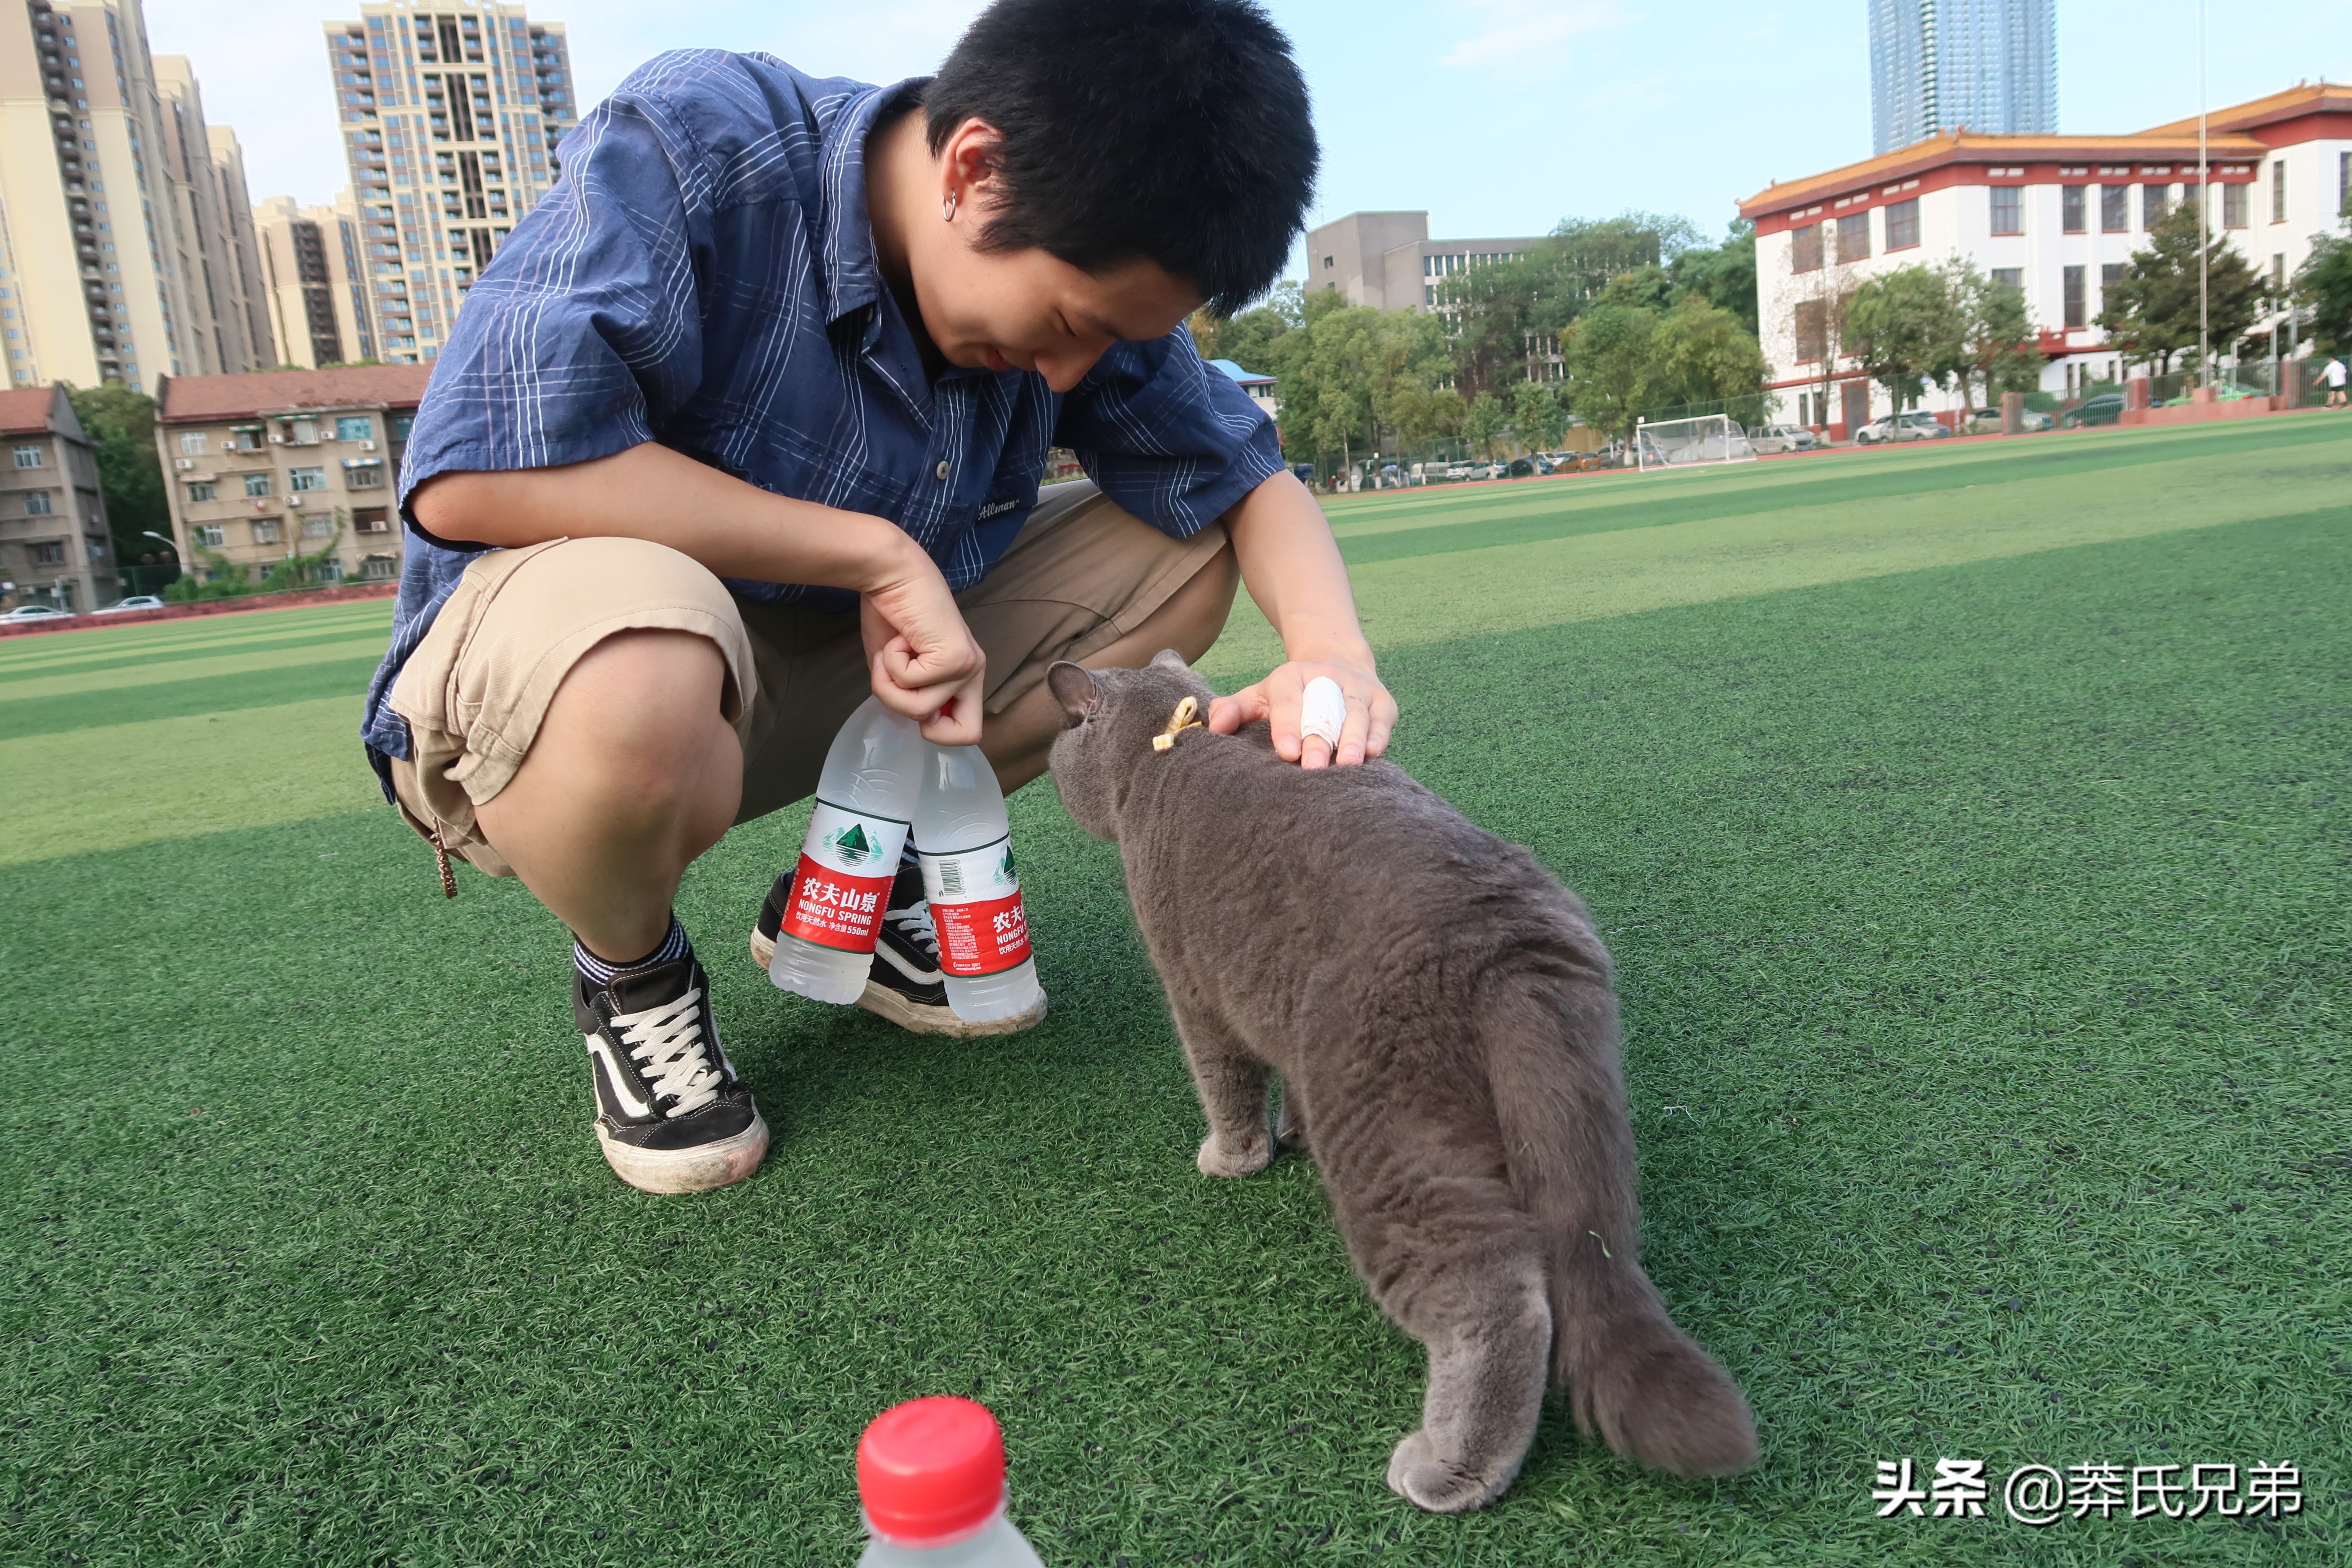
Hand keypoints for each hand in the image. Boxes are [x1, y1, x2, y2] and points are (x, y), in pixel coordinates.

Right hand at [859, 545, 985, 745]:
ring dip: (890, 683)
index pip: (969, 731)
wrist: (889, 573)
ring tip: (895, 649)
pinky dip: (890, 665)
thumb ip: (911, 694)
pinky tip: (900, 637)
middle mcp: (975, 672)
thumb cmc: (890, 613)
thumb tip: (915, 718)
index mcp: (966, 674)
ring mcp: (969, 666)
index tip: (912, 695)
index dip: (935, 728)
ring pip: (921, 711)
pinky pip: (910, 685)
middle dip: (920, 716)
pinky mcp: (955, 658)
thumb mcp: (898, 668)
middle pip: (966, 735)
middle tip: (903, 681)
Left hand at [1207, 651, 1395, 768]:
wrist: (1336, 662)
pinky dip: (1378, 733)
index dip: (1288, 726)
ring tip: (1347, 764)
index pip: (1289, 701)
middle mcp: (1327, 678)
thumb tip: (1215, 727)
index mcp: (1292, 677)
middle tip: (1313, 767)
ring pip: (1356, 712)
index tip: (1287, 752)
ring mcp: (1357, 688)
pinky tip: (1372, 752)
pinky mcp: (1382, 699)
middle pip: (1324, 709)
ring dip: (1352, 737)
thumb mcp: (1260, 695)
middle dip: (1319, 738)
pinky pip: (1382, 716)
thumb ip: (1234, 709)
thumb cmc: (1291, 693)